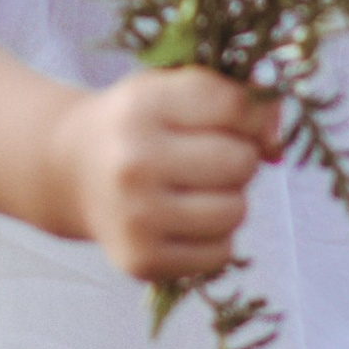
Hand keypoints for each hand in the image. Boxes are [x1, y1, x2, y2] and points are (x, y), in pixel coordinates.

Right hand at [46, 66, 280, 278]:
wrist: (71, 169)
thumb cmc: (140, 124)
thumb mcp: (173, 89)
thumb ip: (233, 97)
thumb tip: (277, 143)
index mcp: (143, 105)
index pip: (234, 106)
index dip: (253, 114)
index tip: (238, 121)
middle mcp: (134, 162)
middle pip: (240, 161)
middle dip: (240, 157)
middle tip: (211, 157)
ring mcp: (136, 216)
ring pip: (236, 210)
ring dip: (230, 199)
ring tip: (198, 188)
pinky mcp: (141, 259)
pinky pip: (220, 253)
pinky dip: (215, 237)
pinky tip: (186, 220)